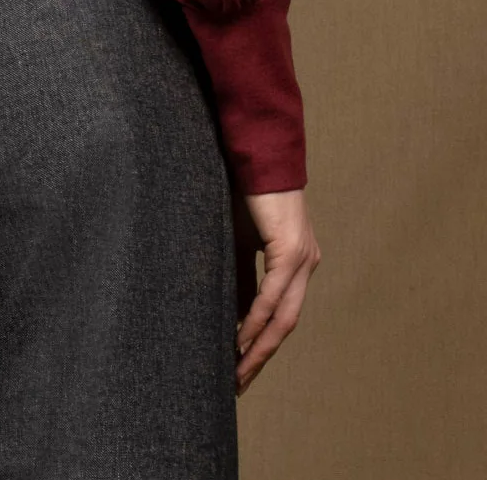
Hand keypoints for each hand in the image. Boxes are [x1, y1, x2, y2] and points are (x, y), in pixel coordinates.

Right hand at [230, 185, 321, 395]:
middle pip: (287, 324)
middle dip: (262, 356)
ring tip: (238, 370)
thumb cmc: (245, 192)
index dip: (261, 342)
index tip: (241, 365)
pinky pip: (272, 296)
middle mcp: (306, 264)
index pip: (281, 313)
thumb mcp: (239, 240)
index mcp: (296, 262)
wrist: (256, 154)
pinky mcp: (290, 251)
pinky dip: (255, 320)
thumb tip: (231, 312)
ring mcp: (302, 259)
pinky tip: (240, 338)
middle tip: (239, 382)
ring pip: (283, 317)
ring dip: (259, 346)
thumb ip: (240, 275)